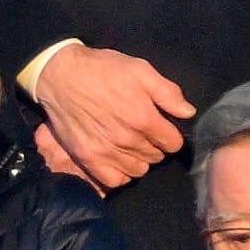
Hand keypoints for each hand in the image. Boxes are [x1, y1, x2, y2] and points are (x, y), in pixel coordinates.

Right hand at [33, 45, 192, 190]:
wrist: (61, 75)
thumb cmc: (102, 69)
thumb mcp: (139, 69)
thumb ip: (167, 92)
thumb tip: (188, 113)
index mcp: (143, 118)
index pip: (173, 143)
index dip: (170, 134)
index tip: (161, 127)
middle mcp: (127, 140)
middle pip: (156, 158)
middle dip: (155, 146)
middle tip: (143, 132)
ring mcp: (106, 152)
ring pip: (139, 170)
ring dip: (139, 159)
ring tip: (130, 145)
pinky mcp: (88, 159)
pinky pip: (115, 180)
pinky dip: (121, 173)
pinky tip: (118, 159)